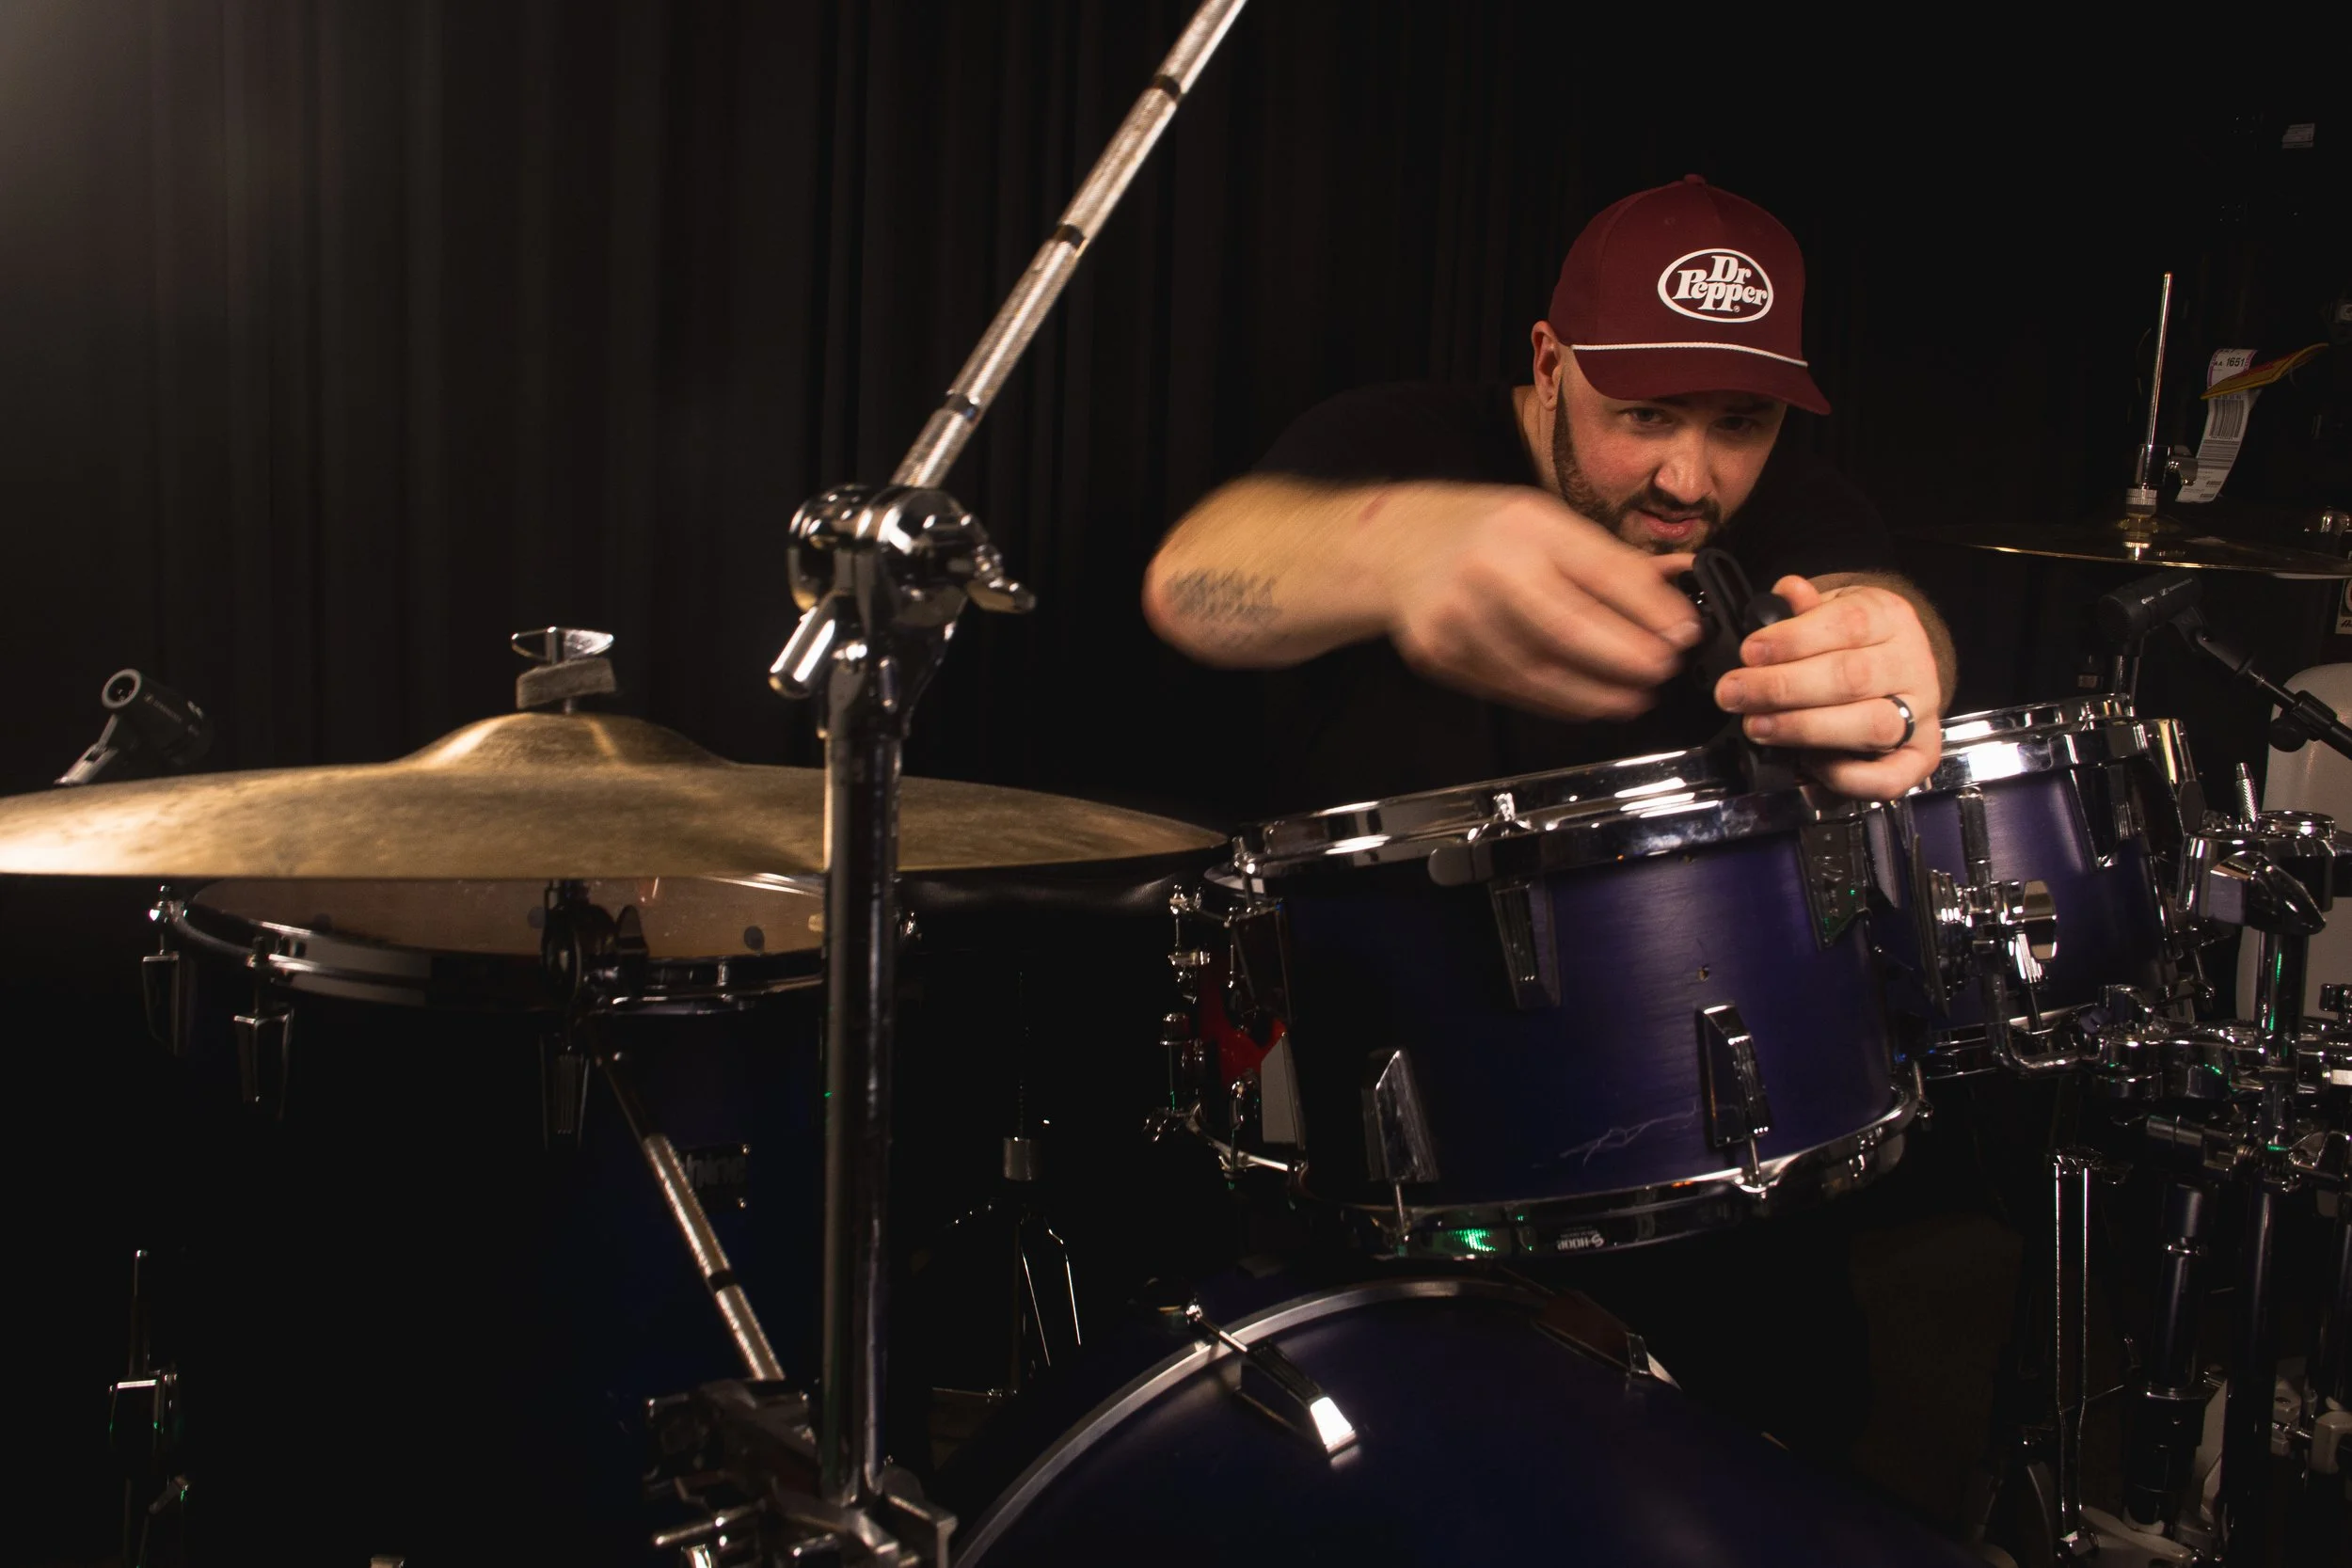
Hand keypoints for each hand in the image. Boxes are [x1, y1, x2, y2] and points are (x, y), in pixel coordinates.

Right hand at [1384, 485, 1703, 720]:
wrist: (1393, 546)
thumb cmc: (1480, 531)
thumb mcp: (1545, 521)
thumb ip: (1610, 556)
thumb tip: (1682, 578)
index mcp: (1524, 525)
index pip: (1597, 569)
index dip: (1648, 607)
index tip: (1684, 631)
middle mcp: (1488, 567)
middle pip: (1567, 625)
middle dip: (1626, 655)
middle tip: (1662, 669)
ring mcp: (1458, 616)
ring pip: (1538, 668)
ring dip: (1594, 690)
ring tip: (1634, 697)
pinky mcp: (1442, 654)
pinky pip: (1510, 686)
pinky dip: (1556, 699)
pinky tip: (1587, 700)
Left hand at [1712, 575, 1941, 798]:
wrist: (1894, 663)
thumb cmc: (1852, 639)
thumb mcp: (1830, 609)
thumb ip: (1804, 607)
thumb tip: (1786, 591)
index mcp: (1890, 619)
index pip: (1849, 624)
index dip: (1794, 640)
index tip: (1749, 652)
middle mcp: (1912, 665)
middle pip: (1853, 678)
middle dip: (1783, 688)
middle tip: (1735, 694)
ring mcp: (1920, 713)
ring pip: (1871, 725)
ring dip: (1805, 729)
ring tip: (1759, 727)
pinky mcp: (1919, 754)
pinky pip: (1892, 776)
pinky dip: (1849, 778)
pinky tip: (1810, 765)